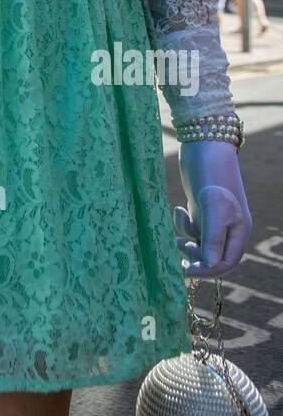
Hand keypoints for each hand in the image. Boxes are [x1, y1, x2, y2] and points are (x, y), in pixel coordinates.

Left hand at [174, 141, 251, 277]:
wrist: (203, 145)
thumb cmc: (212, 174)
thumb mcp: (213, 206)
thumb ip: (213, 236)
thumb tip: (211, 266)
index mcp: (239, 230)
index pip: (226, 262)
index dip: (208, 270)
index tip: (188, 271)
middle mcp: (228, 226)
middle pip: (211, 255)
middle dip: (194, 254)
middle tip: (178, 246)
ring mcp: (213, 217)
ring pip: (198, 242)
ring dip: (184, 238)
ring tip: (177, 223)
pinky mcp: (199, 208)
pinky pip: (190, 228)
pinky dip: (181, 224)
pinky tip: (177, 209)